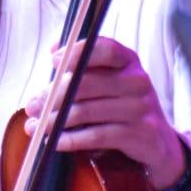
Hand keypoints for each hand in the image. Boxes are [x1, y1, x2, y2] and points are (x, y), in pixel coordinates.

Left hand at [24, 36, 184, 190]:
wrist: (158, 142)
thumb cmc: (123, 106)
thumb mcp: (111, 81)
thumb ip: (85, 66)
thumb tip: (54, 50)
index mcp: (129, 60)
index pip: (104, 49)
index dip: (77, 52)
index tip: (53, 61)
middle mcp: (137, 80)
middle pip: (87, 83)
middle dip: (53, 95)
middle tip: (32, 105)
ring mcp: (140, 107)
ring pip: (87, 111)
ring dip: (55, 120)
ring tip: (36, 125)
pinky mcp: (138, 134)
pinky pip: (96, 135)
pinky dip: (71, 139)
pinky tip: (55, 141)